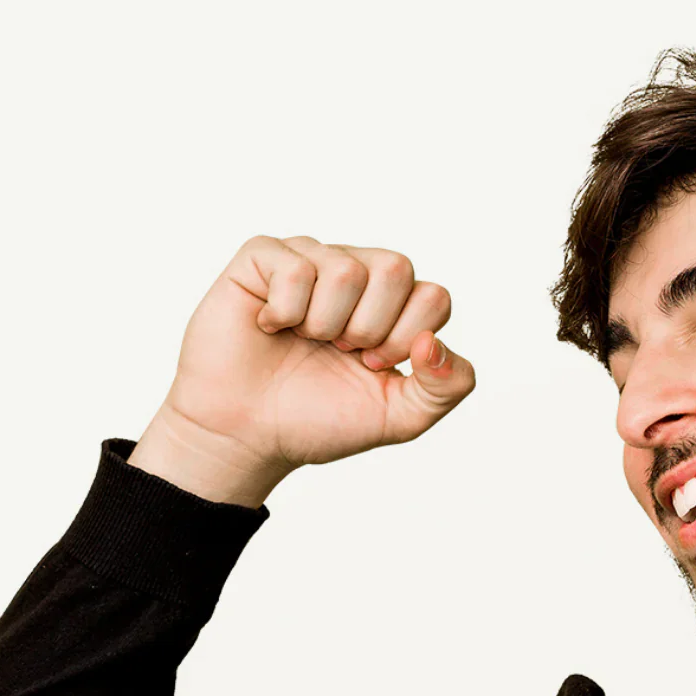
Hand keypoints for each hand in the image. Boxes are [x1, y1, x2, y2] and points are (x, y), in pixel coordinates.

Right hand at [153, 234, 473, 478]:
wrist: (248, 436)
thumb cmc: (318, 420)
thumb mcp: (400, 418)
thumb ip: (446, 387)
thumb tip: (433, 341)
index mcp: (394, 306)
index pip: (434, 296)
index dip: (405, 339)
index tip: (371, 366)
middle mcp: (356, 274)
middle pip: (396, 268)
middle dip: (369, 327)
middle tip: (339, 351)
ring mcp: (309, 260)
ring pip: (345, 269)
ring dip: (324, 324)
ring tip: (303, 339)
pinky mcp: (261, 259)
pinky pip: (294, 268)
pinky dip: (284, 312)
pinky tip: (269, 326)